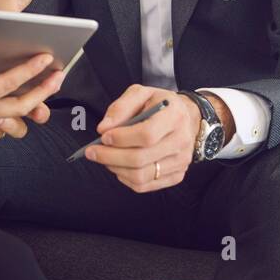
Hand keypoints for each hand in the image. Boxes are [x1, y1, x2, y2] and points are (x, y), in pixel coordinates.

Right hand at [0, 53, 63, 135]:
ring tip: (46, 91)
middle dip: (43, 92)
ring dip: (31, 106)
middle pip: (20, 106)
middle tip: (59, 77)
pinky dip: (13, 117)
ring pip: (12, 118)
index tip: (46, 58)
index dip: (30, 70)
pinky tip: (19, 103)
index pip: (8, 84)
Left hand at [82, 85, 200, 192]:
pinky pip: (145, 186)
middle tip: (92, 152)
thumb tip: (103, 128)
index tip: (104, 136)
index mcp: (175, 116)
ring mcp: (181, 161)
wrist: (187, 118)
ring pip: (141, 176)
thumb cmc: (160, 104)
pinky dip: (125, 179)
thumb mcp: (142, 93)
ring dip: (116, 169)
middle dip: (110, 157)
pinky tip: (118, 167)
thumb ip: (121, 107)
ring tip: (104, 158)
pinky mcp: (177, 175)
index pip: (147, 134)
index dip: (122, 138)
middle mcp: (181, 141)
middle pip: (140, 159)